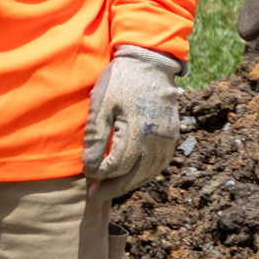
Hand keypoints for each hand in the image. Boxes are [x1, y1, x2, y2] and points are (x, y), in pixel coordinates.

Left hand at [83, 46, 184, 200]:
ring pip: (150, 172)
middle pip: (135, 175)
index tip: (86, 173)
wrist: (150, 63)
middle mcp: (156, 140)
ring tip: (111, 189)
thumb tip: (88, 167)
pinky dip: (146, 173)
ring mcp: (168, 139)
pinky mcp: (173, 135)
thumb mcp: (101, 104)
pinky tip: (133, 175)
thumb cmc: (121, 81)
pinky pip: (161, 163)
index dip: (100, 174)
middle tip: (94, 196)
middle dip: (114, 188)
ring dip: (130, 184)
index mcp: (137, 132)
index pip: (117, 166)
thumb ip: (95, 137)